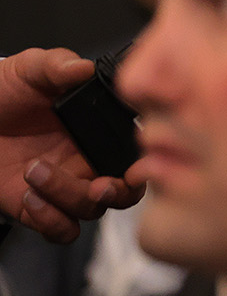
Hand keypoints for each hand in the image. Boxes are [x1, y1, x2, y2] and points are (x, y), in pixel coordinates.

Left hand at [0, 48, 142, 241]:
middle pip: (125, 191)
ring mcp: (65, 186)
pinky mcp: (39, 208)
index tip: (134, 166)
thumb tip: (83, 68)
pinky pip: (61, 230)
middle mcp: (88, 161)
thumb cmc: (3, 92)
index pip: (136, 151)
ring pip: (91, 210)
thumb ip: (58, 66)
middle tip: (98, 185)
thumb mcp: (30, 70)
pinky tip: (30, 196)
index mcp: (98, 130)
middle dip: (118, 193)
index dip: (143, 163)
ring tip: (34, 170)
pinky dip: (51, 220)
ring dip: (67, 196)